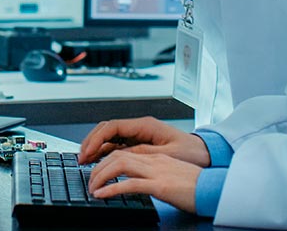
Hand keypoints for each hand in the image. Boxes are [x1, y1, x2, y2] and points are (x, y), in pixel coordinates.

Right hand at [78, 117, 210, 166]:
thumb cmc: (190, 153)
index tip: (87, 152)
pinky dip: (105, 152)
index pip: (113, 127)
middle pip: (107, 129)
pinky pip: (117, 145)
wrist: (205, 154)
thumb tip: (119, 155)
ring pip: (110, 137)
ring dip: (96, 147)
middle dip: (92, 142)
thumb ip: (141, 153)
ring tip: (86, 161)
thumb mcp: (165, 155)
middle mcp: (140, 127)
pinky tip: (99, 161)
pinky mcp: (140, 143)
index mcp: (145, 125)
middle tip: (81, 158)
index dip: (96, 139)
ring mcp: (139, 134)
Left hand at [87, 150, 201, 213]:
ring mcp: (156, 171)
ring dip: (101, 176)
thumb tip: (140, 182)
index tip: (97, 171)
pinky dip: (111, 189)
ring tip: (92, 188)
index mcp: (157, 158)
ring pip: (119, 165)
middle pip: (117, 155)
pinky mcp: (159, 185)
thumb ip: (156, 175)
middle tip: (89, 180)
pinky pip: (129, 184)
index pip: (125, 152)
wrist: (214, 189)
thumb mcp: (173, 175)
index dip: (107, 160)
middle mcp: (154, 161)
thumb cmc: (197, 186)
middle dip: (99, 166)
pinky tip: (102, 195)